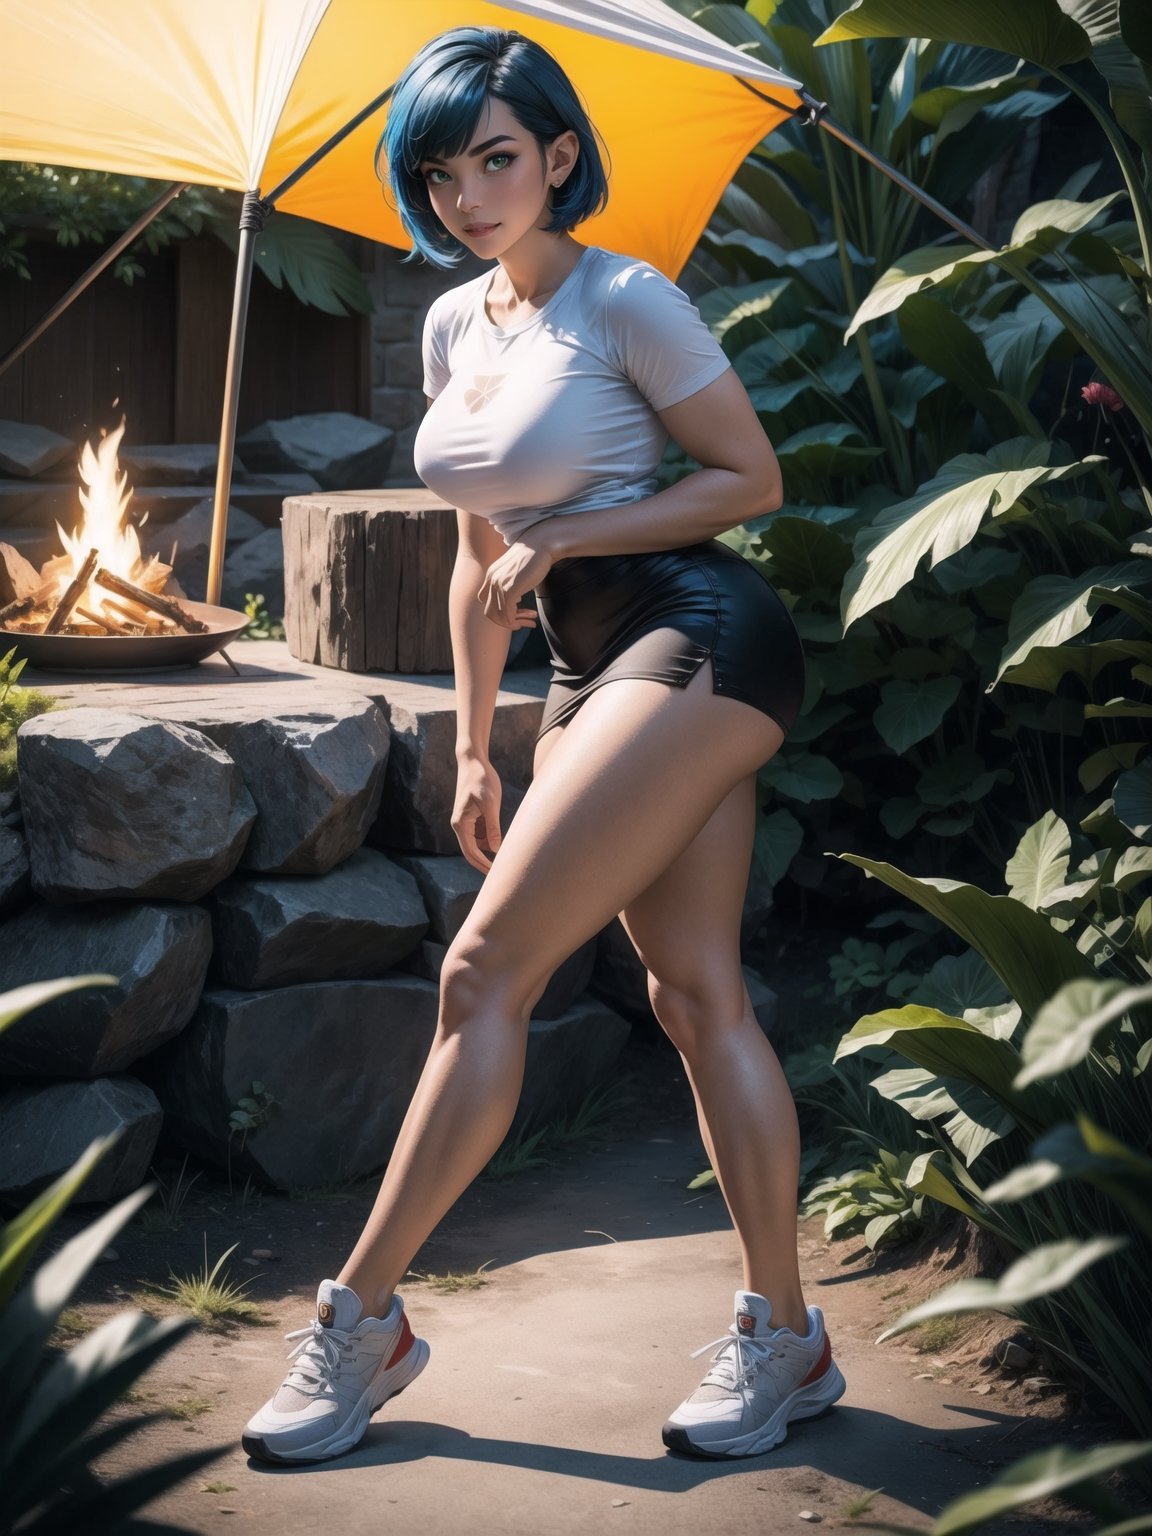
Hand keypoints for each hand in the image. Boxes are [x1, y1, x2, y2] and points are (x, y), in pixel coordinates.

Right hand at [452, 756, 502, 872]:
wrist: (473, 761)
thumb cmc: (481, 779)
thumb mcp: (490, 803)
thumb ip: (492, 827)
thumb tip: (495, 850)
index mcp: (461, 824)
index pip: (471, 853)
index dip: (483, 866)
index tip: (496, 875)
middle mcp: (461, 825)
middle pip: (472, 852)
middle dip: (485, 864)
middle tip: (501, 875)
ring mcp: (467, 821)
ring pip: (478, 843)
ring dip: (490, 851)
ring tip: (507, 858)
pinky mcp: (474, 816)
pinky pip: (482, 834)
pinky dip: (491, 840)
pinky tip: (504, 842)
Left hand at [476, 526, 555, 629]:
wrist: (542, 544)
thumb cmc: (534, 557)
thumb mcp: (516, 570)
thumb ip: (510, 583)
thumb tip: (515, 600)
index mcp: (491, 575)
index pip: (485, 601)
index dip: (498, 610)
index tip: (516, 610)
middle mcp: (492, 580)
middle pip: (489, 612)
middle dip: (505, 621)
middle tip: (521, 622)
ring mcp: (500, 585)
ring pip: (499, 616)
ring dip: (514, 623)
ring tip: (529, 621)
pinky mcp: (510, 590)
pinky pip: (509, 614)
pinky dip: (517, 621)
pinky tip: (530, 618)